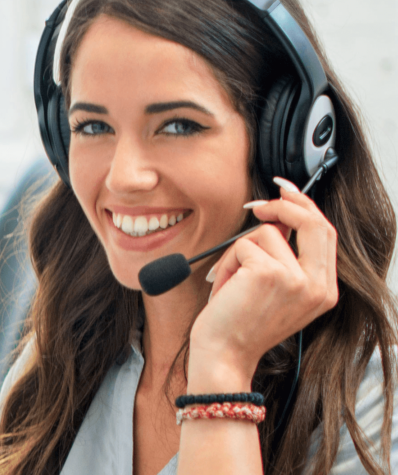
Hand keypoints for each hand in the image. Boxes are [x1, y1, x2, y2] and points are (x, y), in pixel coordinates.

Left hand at [189, 184, 338, 386]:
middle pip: (314, 222)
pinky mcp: (270, 273)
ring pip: (267, 233)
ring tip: (231, 282)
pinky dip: (227, 262)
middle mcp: (317, 286)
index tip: (287, 192)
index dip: (306, 208)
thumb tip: (278, 217)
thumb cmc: (240, 325)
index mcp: (323, 291)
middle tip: (258, 204)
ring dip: (239, 251)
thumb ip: (286, 257)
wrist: (223, 355)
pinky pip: (243, 245)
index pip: (325, 234)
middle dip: (284, 204)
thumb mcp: (275, 292)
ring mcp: (297, 279)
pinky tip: (225, 287)